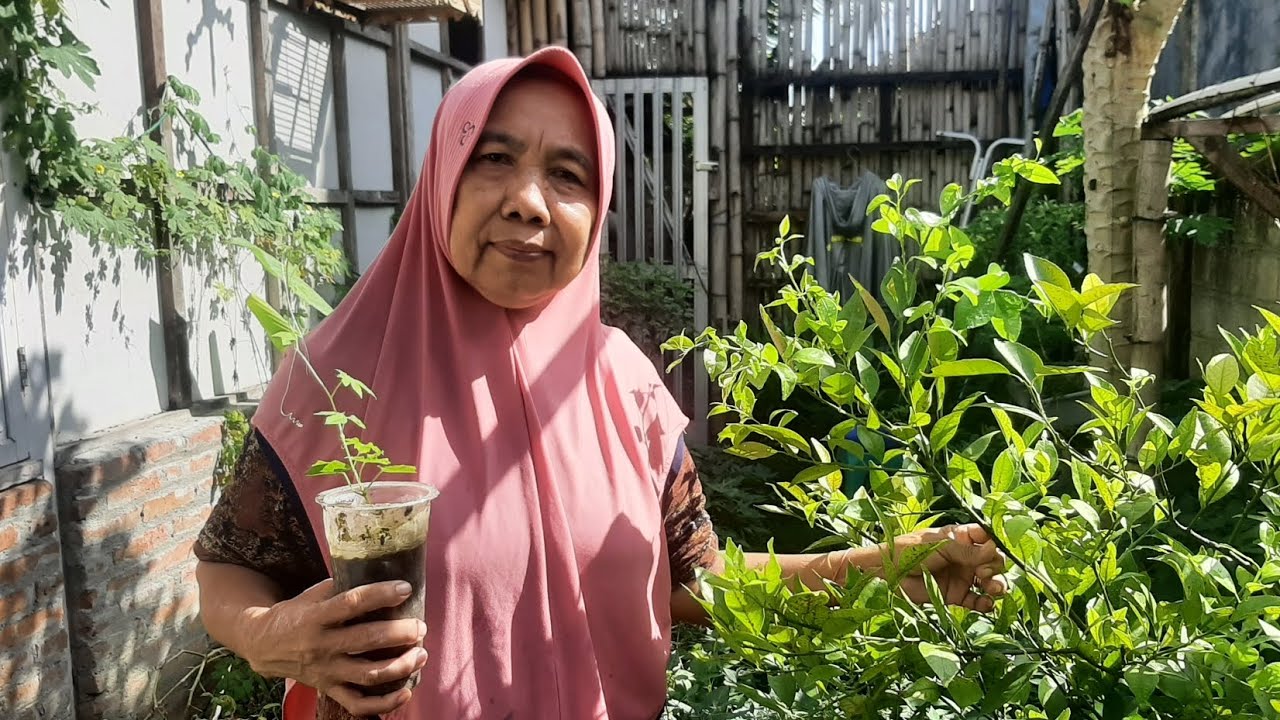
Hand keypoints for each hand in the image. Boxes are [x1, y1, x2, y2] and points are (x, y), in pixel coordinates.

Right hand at [243, 579, 428, 715]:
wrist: (262, 646)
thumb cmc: (294, 615)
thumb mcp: (310, 595)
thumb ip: (338, 586)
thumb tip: (374, 569)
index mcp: (316, 618)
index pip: (351, 604)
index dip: (380, 595)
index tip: (405, 588)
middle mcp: (321, 646)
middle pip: (366, 641)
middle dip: (399, 633)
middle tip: (420, 626)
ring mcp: (326, 671)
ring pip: (367, 674)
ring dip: (400, 666)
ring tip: (421, 654)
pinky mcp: (329, 689)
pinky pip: (358, 704)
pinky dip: (384, 704)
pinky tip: (406, 692)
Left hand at [890, 523, 1007, 611]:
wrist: (888, 575)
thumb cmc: (910, 551)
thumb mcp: (940, 546)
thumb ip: (967, 551)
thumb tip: (994, 550)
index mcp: (960, 538)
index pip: (986, 537)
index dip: (994, 543)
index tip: (993, 549)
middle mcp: (965, 557)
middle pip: (993, 560)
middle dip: (996, 566)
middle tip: (984, 572)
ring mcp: (962, 576)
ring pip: (990, 581)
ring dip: (997, 585)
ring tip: (993, 589)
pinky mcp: (956, 596)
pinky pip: (977, 601)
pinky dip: (986, 603)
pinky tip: (986, 603)